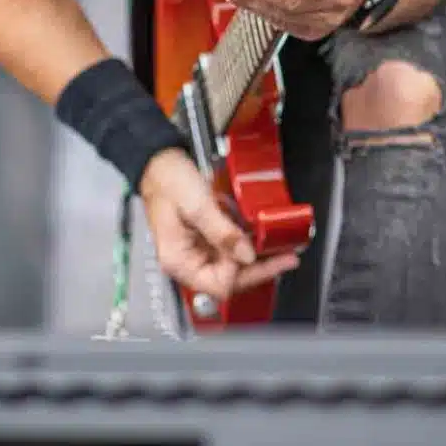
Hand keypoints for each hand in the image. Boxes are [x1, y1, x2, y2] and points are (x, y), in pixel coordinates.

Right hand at [138, 150, 299, 302]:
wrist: (158, 161)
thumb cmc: (168, 181)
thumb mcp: (197, 206)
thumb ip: (222, 233)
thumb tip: (247, 256)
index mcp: (179, 260)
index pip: (218, 284)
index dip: (239, 271)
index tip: (254, 252)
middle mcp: (188, 261)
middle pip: (229, 279)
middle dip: (259, 269)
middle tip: (287, 258)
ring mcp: (198, 251)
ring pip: (233, 266)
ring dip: (258, 259)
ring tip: (283, 251)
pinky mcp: (206, 239)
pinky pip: (230, 250)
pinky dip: (248, 245)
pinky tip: (264, 239)